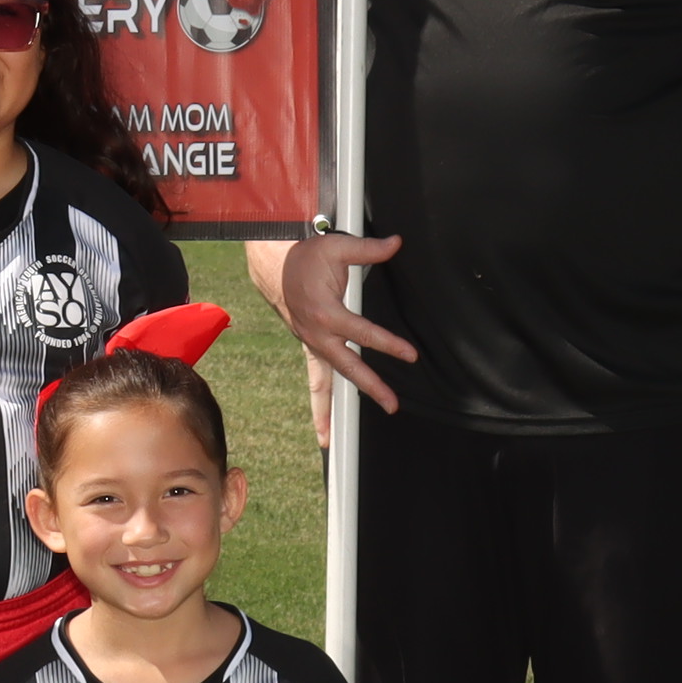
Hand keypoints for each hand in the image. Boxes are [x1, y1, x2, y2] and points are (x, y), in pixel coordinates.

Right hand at [242, 232, 415, 415]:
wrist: (271, 264)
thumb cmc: (305, 255)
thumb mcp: (337, 248)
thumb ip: (368, 250)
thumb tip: (396, 243)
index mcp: (326, 313)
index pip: (364, 333)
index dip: (389, 344)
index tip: (410, 356)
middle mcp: (316, 335)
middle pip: (347, 367)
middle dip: (370, 386)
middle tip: (392, 405)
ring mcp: (311, 344)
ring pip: (325, 381)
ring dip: (329, 410)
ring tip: (331, 439)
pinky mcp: (310, 346)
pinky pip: (316, 379)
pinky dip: (320, 402)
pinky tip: (323, 428)